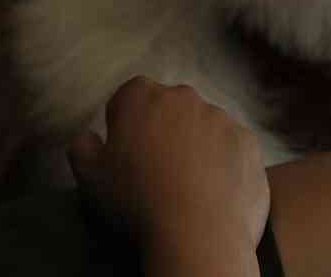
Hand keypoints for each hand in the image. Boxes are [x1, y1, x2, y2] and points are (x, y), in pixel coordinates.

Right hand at [69, 78, 268, 271]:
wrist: (198, 235)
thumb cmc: (137, 201)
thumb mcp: (89, 177)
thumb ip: (82, 146)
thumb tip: (87, 137)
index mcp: (141, 95)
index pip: (128, 97)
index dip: (125, 124)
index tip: (127, 154)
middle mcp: (182, 95)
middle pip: (169, 108)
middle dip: (163, 130)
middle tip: (158, 171)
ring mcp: (220, 116)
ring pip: (203, 125)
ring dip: (196, 144)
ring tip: (191, 185)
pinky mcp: (248, 141)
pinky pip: (232, 146)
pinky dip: (225, 161)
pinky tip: (217, 191)